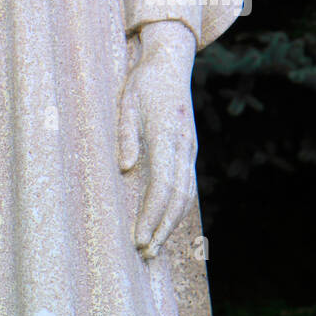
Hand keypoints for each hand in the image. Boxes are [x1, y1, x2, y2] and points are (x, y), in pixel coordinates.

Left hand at [118, 20, 197, 260]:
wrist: (171, 63)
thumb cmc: (144, 82)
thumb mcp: (126, 102)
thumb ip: (126, 134)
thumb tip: (125, 169)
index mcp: (168, 136)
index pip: (163, 186)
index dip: (152, 215)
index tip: (139, 237)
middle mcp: (184, 147)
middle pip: (179, 197)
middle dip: (163, 227)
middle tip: (146, 253)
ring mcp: (190, 149)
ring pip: (187, 194)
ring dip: (172, 222)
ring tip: (154, 246)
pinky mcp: (189, 150)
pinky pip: (187, 185)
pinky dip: (178, 208)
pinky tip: (166, 222)